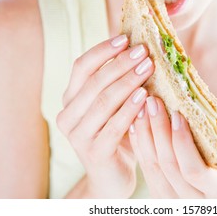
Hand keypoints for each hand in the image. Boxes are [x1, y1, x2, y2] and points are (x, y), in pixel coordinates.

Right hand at [56, 35, 153, 197]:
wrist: (112, 177)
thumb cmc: (117, 135)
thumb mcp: (114, 106)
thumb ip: (118, 83)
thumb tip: (138, 49)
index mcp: (71, 99)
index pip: (81, 67)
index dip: (102, 50)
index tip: (126, 38)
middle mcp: (68, 115)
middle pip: (93, 82)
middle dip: (120, 64)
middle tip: (143, 51)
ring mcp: (78, 135)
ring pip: (103, 101)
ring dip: (128, 82)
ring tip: (148, 68)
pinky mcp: (94, 153)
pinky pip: (114, 125)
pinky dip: (130, 109)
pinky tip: (146, 97)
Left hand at [129, 96, 216, 197]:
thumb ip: (214, 133)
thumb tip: (192, 96)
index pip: (194, 170)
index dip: (183, 142)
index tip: (178, 113)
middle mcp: (196, 203)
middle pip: (168, 167)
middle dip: (158, 130)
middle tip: (153, 102)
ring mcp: (175, 203)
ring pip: (152, 168)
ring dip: (144, 135)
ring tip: (142, 108)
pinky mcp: (160, 197)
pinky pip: (145, 169)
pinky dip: (139, 145)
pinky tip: (136, 124)